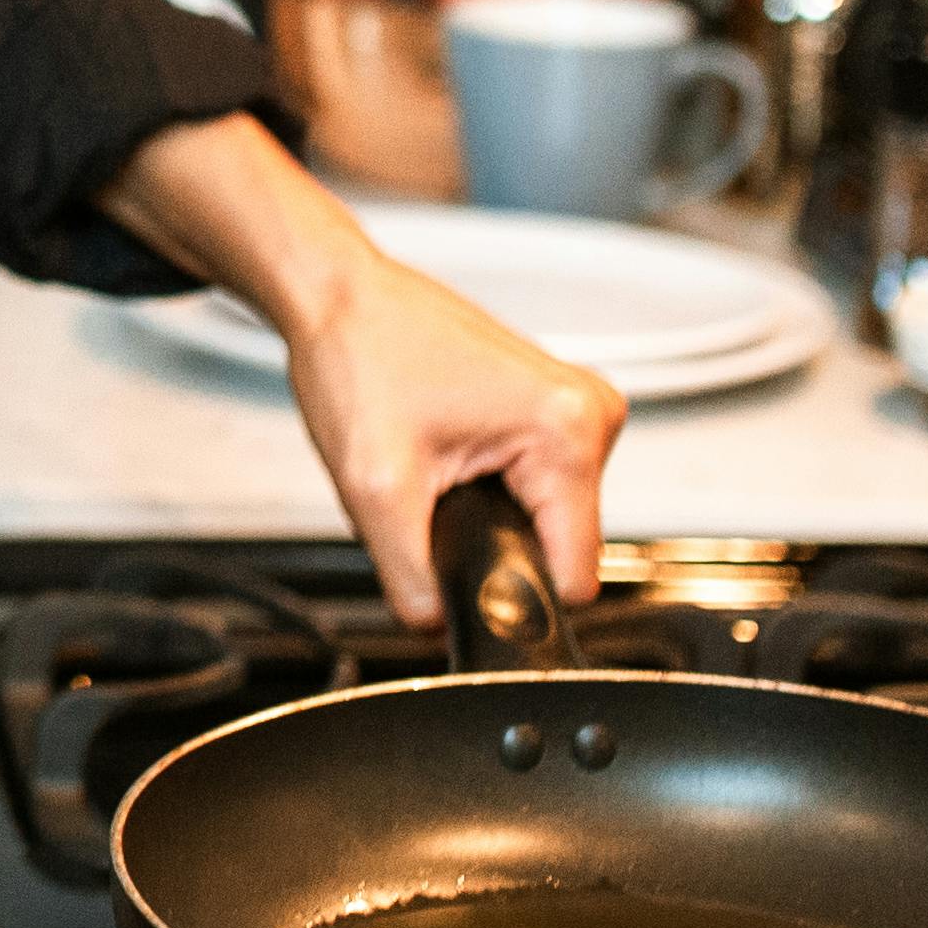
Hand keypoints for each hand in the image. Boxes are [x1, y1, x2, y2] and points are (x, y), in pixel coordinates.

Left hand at [272, 242, 628, 628]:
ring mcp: (577, 409)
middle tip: (428, 496)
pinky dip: (487, 485)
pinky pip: (533, 485)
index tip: (464, 571)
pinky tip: (446, 452)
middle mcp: (591, 414)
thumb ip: (412, 578)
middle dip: (491, 541)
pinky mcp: (553, 409)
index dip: (517, 593)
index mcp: (569, 431)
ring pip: (543, 518)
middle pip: (558, 545)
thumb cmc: (356, 356)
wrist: (336, 296)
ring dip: (486, 513)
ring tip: (432, 465)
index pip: (575, 573)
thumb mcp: (374, 488)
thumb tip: (439, 631)